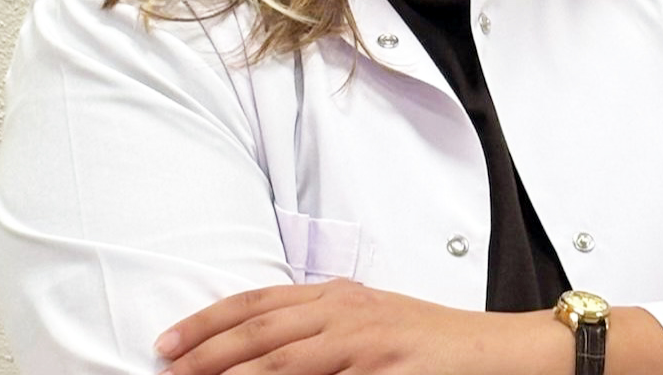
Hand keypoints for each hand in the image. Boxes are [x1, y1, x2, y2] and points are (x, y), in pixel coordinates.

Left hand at [153, 280, 563, 374]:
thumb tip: (267, 360)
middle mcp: (345, 308)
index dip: (211, 319)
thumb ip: (324, 335)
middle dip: (206, 347)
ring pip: (281, 353)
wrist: (496, 350)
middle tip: (166, 365)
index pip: (261, 302)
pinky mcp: (381, 362)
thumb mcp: (373, 329)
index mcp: (339, 296)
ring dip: (231, 369)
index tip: (171, 340)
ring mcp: (363, 336)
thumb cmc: (433, 346)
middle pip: (261, 325)